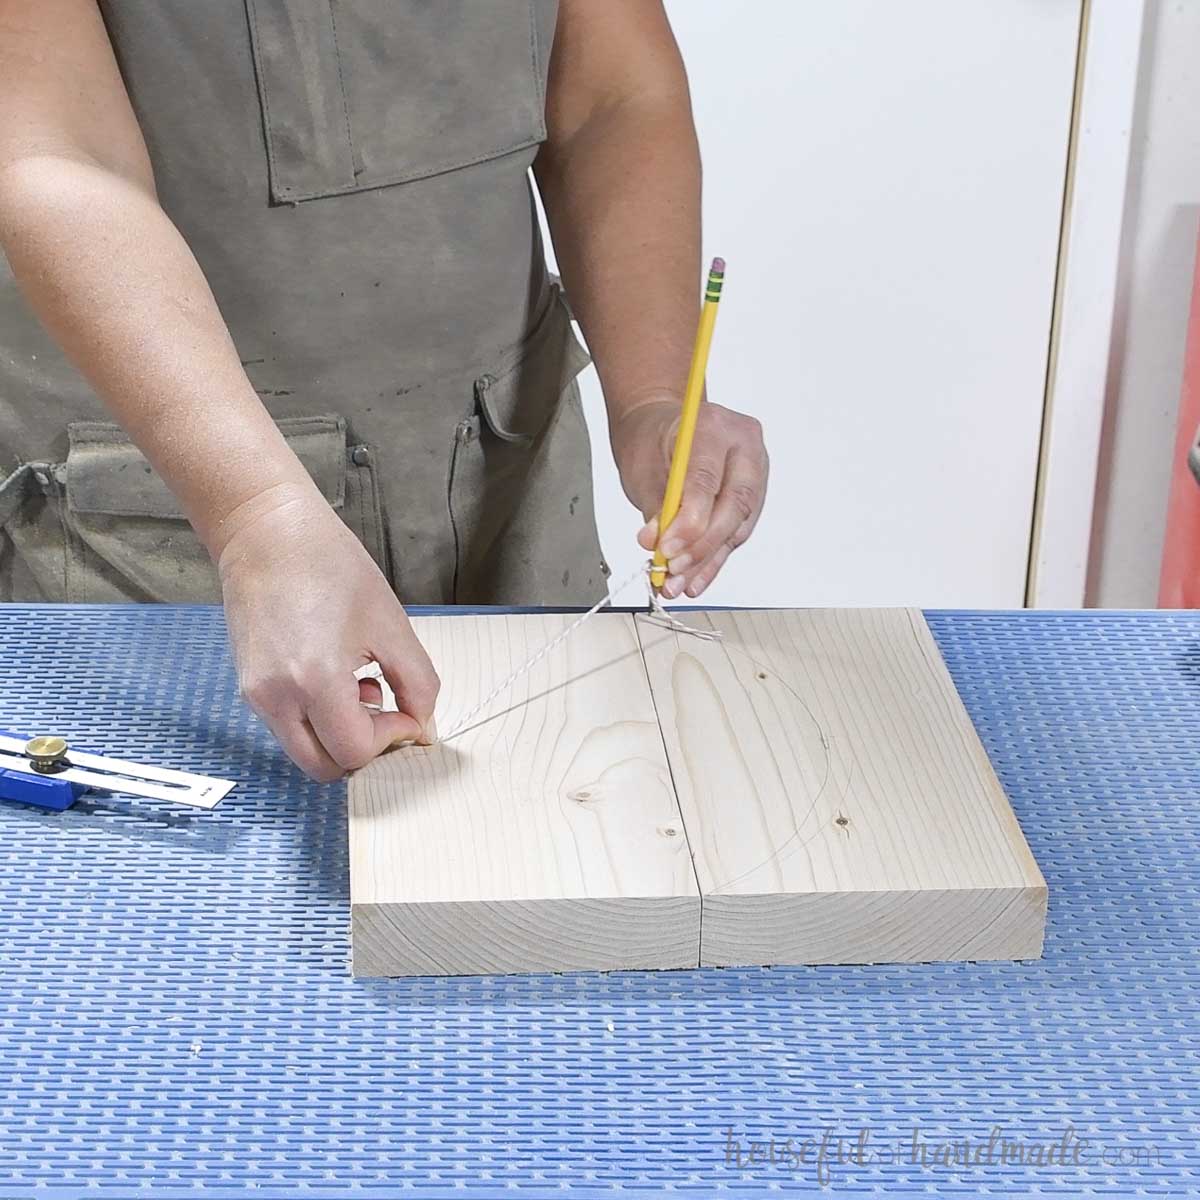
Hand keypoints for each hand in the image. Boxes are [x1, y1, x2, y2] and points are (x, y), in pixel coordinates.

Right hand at [216, 484, 439, 780]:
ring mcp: (256, 695)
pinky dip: (318, 719)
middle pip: (323, 767)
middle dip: (363, 751)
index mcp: (314, 679)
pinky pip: (289, 725)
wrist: (267, 532)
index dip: (390, 740)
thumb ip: (417, 680)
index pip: (354, 751)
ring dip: (339, 735)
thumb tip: (422, 720)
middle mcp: (276, 697)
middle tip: (388, 714)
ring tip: (361, 686)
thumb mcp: (391, 623)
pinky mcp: (250, 686)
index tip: (407, 712)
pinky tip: (336, 677)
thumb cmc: (327, 564)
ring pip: (305, 749)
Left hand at [610, 395, 767, 597]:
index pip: (708, 480)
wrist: (663, 426)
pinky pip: (737, 532)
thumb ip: (654, 506)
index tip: (666, 549)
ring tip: (679, 583)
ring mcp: (755, 468)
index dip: (689, 522)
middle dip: (702, 545)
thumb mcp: (643, 467)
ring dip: (707, 559)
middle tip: (674, 569)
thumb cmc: (653, 439)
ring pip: (739, 524)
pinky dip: (713, 559)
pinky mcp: (754, 494)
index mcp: (714, 425)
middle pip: (735, 504)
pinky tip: (695, 579)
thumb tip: (655, 544)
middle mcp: (743, 444)